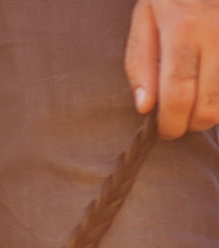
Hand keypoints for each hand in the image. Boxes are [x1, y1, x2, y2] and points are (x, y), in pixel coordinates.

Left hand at [125, 0, 218, 137]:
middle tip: (180, 122)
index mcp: (182, 29)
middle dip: (193, 124)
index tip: (166, 131)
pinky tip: (211, 90)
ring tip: (197, 105)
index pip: (178, 91)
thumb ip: (140, 64)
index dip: (172, 120)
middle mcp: (216, 34)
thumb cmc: (170, 1)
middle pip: (210, 103)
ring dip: (213, 114)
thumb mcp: (144, 22)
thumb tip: (145, 107)